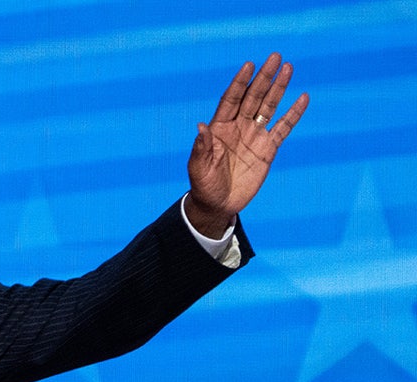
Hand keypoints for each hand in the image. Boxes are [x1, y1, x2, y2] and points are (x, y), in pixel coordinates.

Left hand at [186, 53, 308, 236]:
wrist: (218, 204)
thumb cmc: (203, 184)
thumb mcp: (198, 167)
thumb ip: (201, 147)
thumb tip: (200, 126)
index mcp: (219, 128)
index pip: (231, 99)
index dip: (240, 83)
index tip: (249, 65)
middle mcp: (238, 127)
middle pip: (253, 97)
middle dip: (264, 78)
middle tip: (275, 57)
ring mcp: (254, 136)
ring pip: (269, 107)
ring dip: (278, 88)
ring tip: (288, 68)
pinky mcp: (268, 149)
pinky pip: (284, 128)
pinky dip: (294, 114)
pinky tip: (303, 98)